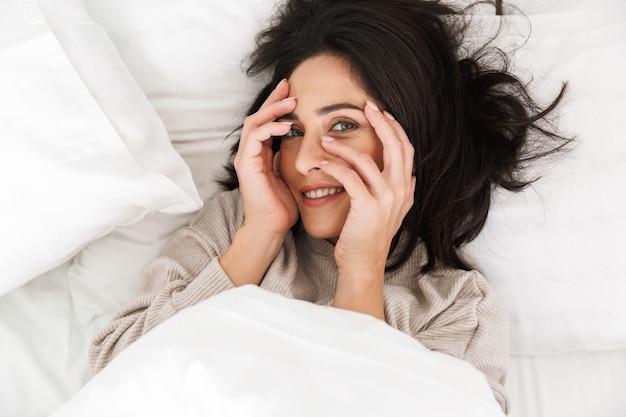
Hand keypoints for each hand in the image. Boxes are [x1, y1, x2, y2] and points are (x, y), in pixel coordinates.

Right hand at [234, 79, 298, 237]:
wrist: (271, 228)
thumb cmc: (281, 208)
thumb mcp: (288, 178)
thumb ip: (287, 160)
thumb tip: (296, 146)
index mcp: (260, 155)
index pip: (266, 122)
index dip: (278, 106)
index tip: (293, 92)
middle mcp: (250, 154)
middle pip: (258, 116)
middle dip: (273, 99)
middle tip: (289, 84)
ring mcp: (246, 158)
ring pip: (254, 122)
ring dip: (273, 110)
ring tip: (291, 101)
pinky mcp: (247, 165)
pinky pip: (256, 138)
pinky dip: (271, 128)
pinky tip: (287, 125)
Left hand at [320, 101, 415, 317]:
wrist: (363, 264)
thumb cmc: (370, 237)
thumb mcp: (393, 213)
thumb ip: (402, 193)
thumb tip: (413, 176)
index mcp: (406, 188)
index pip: (406, 149)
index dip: (395, 128)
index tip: (382, 112)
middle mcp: (401, 190)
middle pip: (396, 145)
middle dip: (381, 122)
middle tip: (366, 106)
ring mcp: (386, 198)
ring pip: (366, 158)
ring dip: (343, 145)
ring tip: (325, 139)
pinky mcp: (367, 205)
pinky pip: (349, 176)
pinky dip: (334, 165)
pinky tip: (322, 162)